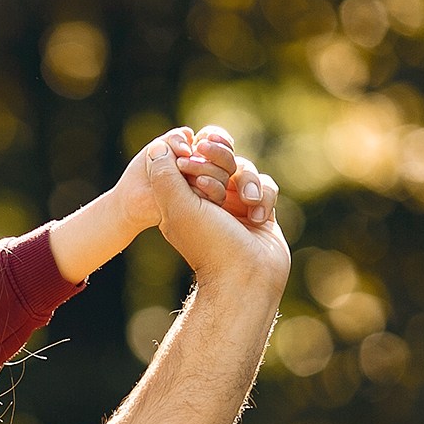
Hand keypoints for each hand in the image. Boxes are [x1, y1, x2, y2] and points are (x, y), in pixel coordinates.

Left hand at [145, 140, 289, 294]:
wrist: (246, 277)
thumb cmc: (209, 244)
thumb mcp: (179, 208)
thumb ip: (165, 176)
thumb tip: (157, 146)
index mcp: (181, 201)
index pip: (189, 159)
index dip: (198, 154)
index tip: (199, 157)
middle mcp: (207, 202)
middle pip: (218, 159)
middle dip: (223, 164)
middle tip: (223, 180)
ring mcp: (234, 205)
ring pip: (244, 169)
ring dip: (248, 181)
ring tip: (247, 204)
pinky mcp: (258, 210)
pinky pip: (265, 185)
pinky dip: (264, 196)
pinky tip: (258, 217)